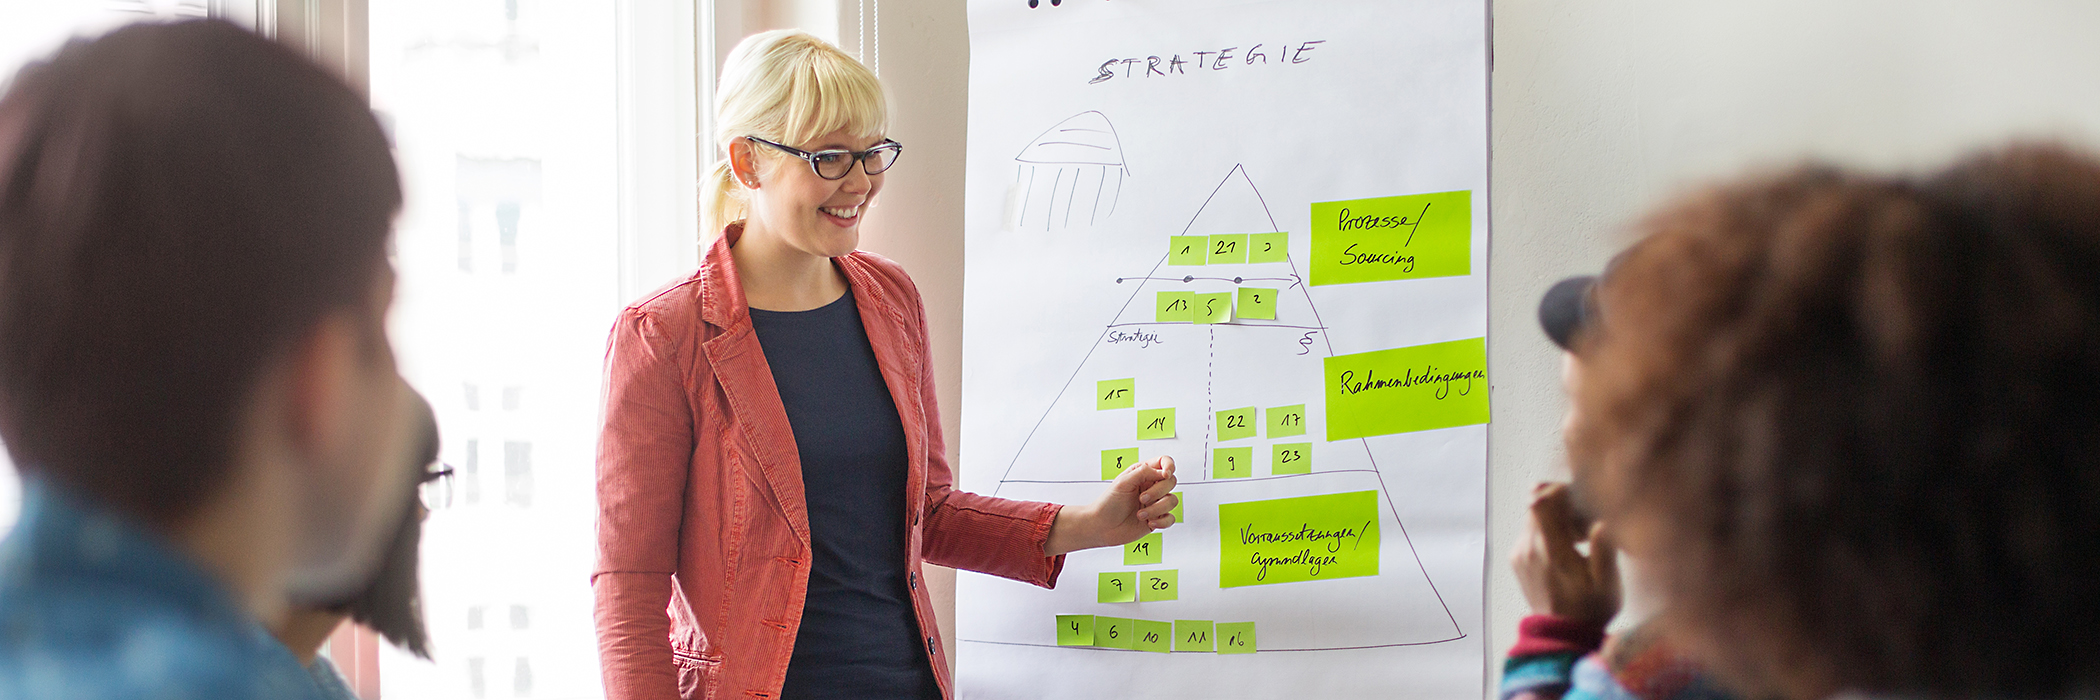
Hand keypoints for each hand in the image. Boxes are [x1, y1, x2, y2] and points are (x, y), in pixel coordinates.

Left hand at [1044, 456, 1178, 555]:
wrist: (1102, 527)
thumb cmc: (1108, 504)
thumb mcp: (1123, 482)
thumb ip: (1143, 472)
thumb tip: (1162, 471)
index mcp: (1143, 474)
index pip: (1164, 463)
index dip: (1169, 466)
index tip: (1165, 474)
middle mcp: (1151, 487)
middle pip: (1171, 482)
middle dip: (1158, 491)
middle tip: (1141, 498)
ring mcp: (1155, 503)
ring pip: (1172, 501)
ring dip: (1157, 509)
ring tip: (1141, 514)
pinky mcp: (1157, 518)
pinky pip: (1171, 518)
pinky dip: (1161, 522)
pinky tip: (1148, 522)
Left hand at [1511, 482, 1619, 624]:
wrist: (1562, 635)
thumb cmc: (1590, 610)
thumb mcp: (1607, 583)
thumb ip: (1604, 550)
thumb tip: (1601, 522)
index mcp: (1550, 552)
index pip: (1542, 503)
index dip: (1560, 491)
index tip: (1581, 498)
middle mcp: (1527, 549)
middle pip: (1536, 504)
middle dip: (1560, 503)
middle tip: (1583, 522)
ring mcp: (1518, 553)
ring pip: (1533, 516)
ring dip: (1554, 517)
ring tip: (1578, 539)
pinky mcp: (1516, 559)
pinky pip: (1530, 531)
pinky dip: (1547, 530)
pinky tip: (1566, 548)